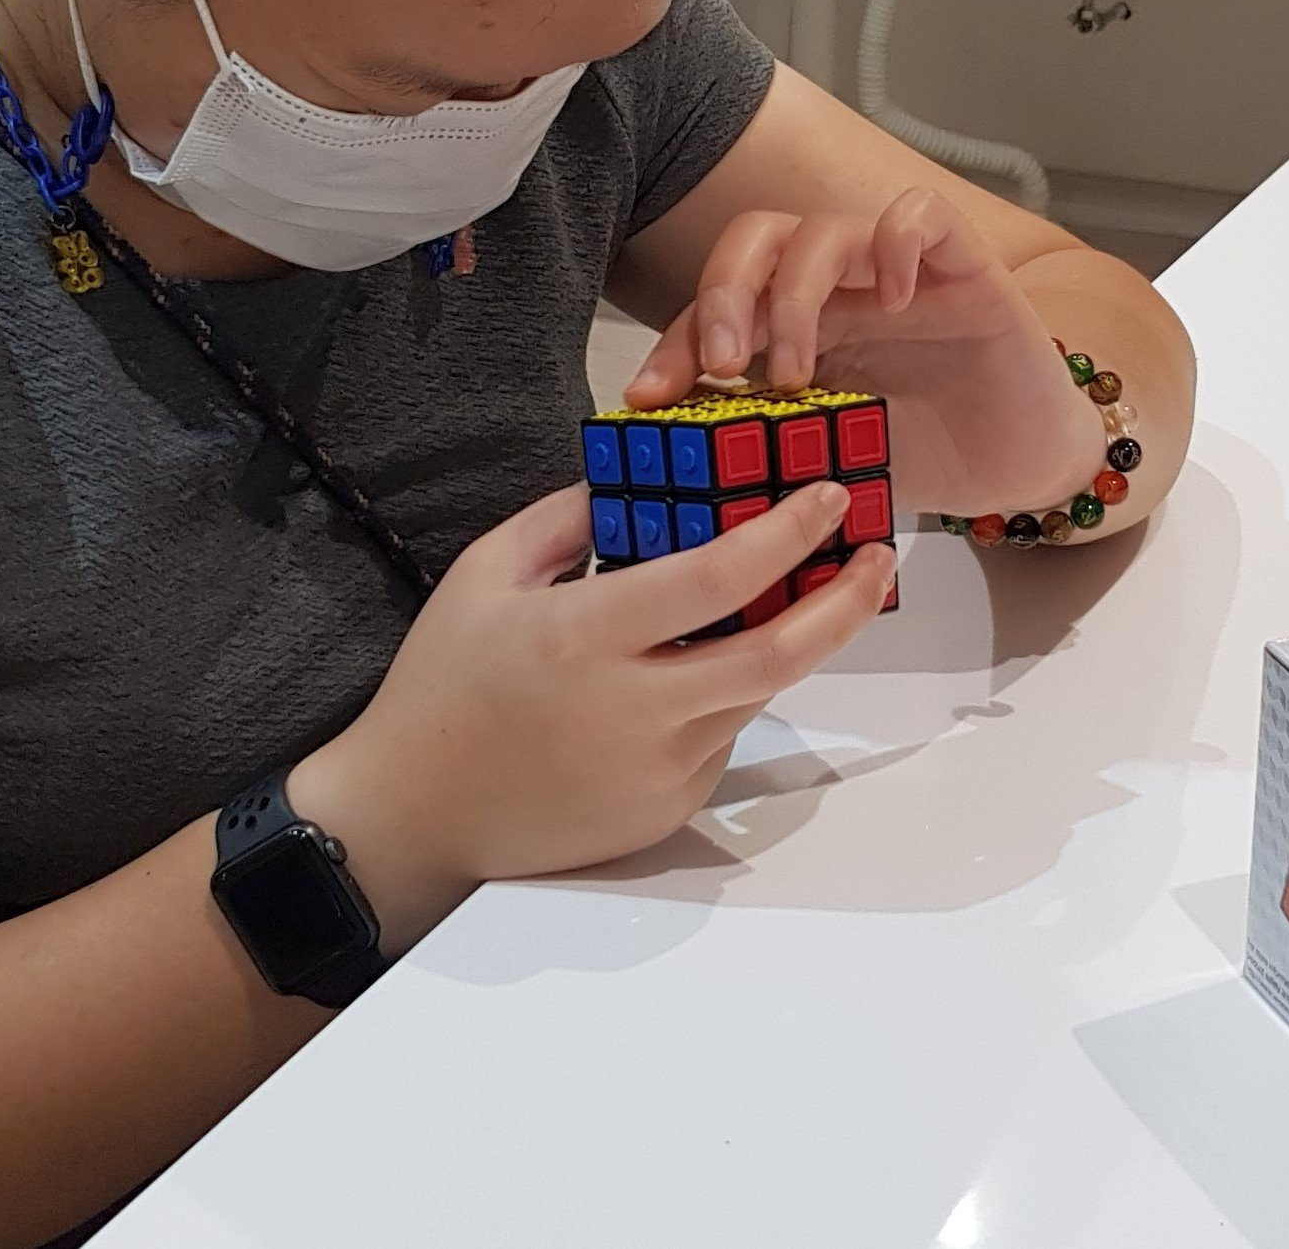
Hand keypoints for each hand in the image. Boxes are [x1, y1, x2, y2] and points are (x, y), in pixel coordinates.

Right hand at [299, 481, 895, 895]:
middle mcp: (637, 708)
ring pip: (754, 693)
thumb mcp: (487, 573)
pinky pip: (720, 738)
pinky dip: (722, 696)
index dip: (788, 533)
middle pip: (779, 654)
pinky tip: (684, 676)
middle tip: (876, 556)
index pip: (720, 577)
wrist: (413, 815)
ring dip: (783, 643)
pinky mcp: (667, 810)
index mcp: (588, 636)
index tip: (830, 496)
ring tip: (790, 595)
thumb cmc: (444, 684)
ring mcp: (659, 768)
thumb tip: (645, 473)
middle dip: (844, 600)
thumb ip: (571, 517)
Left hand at [623, 189, 1102, 516]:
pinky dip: (896, 244)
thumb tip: (690, 501)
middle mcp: (840, 292)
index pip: (715, 306)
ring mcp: (898, 274)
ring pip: (822, 229)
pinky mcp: (963, 267)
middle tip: (722, 365)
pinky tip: (895, 302)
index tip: (649, 399)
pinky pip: (920, 215)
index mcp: (797, 331)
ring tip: (799, 372)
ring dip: (794, 295)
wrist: (1025, 465)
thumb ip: (769, 464)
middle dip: (721, 296)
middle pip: (755, 240)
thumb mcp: (830, 467)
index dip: (673, 344)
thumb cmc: (933, 457)